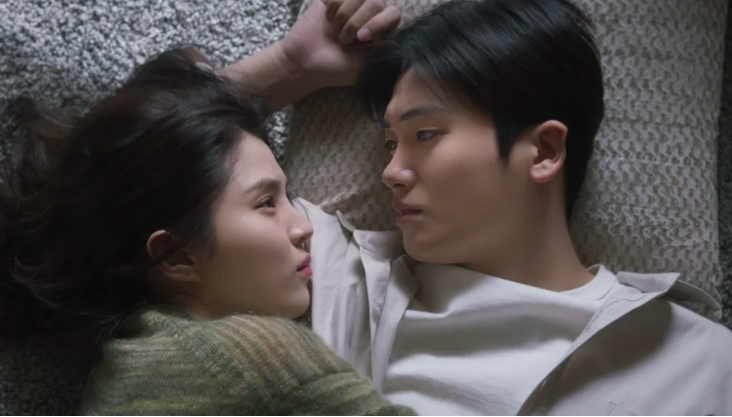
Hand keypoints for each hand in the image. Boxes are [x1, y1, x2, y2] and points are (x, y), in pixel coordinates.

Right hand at [280, 0, 400, 86]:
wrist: (304, 63)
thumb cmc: (336, 69)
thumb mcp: (364, 66)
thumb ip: (381, 50)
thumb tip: (390, 32)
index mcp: (382, 32)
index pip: (393, 14)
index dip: (378, 22)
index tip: (361, 38)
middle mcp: (370, 15)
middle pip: (375, 1)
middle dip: (356, 21)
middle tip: (343, 39)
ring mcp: (352, 5)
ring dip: (344, 13)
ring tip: (334, 30)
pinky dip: (331, 4)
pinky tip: (327, 17)